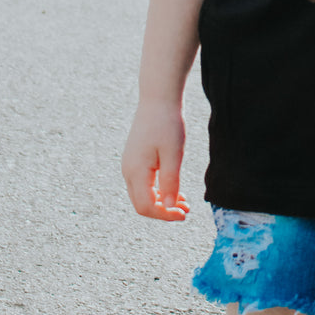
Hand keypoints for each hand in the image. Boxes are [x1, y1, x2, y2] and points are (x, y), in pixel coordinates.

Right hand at [121, 99, 189, 220]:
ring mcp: (130, 165)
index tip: (184, 214)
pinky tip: (175, 190)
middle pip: (142, 204)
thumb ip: (170, 182)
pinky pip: (144, 184)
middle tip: (186, 210)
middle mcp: (128, 171)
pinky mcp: (135, 160)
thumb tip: (168, 206)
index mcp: (136, 171)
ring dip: (162, 202)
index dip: (165, 215)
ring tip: (184, 202)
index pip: (146, 207)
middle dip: (163, 212)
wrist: (158, 99)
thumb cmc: (168, 124)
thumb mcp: (174, 154)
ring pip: (143, 195)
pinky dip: (158, 191)